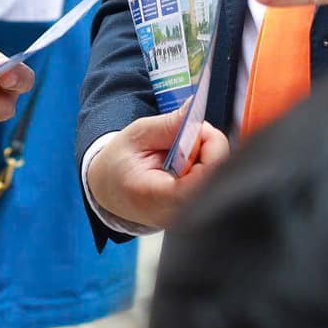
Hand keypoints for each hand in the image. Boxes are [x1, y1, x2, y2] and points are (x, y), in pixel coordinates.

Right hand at [85, 110, 229, 231]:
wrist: (110, 190)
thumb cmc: (120, 164)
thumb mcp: (137, 135)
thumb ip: (168, 125)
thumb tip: (194, 110)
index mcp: (154, 196)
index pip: (203, 178)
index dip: (211, 149)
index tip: (198, 129)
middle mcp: (173, 214)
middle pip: (216, 178)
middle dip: (210, 150)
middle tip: (188, 137)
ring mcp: (185, 218)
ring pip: (217, 181)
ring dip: (207, 159)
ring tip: (181, 153)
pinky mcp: (193, 213)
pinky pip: (213, 185)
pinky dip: (205, 168)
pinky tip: (186, 166)